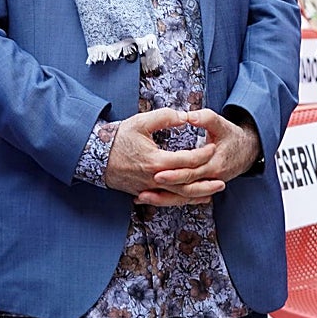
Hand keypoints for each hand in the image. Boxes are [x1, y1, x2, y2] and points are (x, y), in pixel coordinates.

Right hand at [104, 109, 218, 205]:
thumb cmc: (117, 138)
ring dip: (196, 195)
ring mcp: (148, 188)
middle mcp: (154, 178)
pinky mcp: (143, 192)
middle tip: (222, 180)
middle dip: (206, 183)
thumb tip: (184, 117)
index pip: (186, 160)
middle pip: (186, 185)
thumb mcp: (140, 122)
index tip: (212, 147)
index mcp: (156, 161)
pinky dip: (181, 200)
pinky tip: (191, 198)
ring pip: (177, 196)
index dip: (202, 154)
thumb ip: (164, 117)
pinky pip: (166, 200)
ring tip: (212, 193)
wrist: (94, 156)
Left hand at [141, 108, 260, 206]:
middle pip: (185, 188)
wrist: (248, 151)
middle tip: (143, 190)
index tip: (156, 171)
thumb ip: (205, 118)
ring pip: (183, 197)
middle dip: (163, 189)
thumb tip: (189, 116)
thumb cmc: (232, 135)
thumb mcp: (221, 123)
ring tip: (141, 197)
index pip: (191, 172)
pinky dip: (168, 199)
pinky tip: (151, 198)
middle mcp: (210, 178)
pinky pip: (185, 197)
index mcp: (215, 164)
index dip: (173, 172)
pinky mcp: (202, 187)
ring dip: (162, 199)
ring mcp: (206, 185)